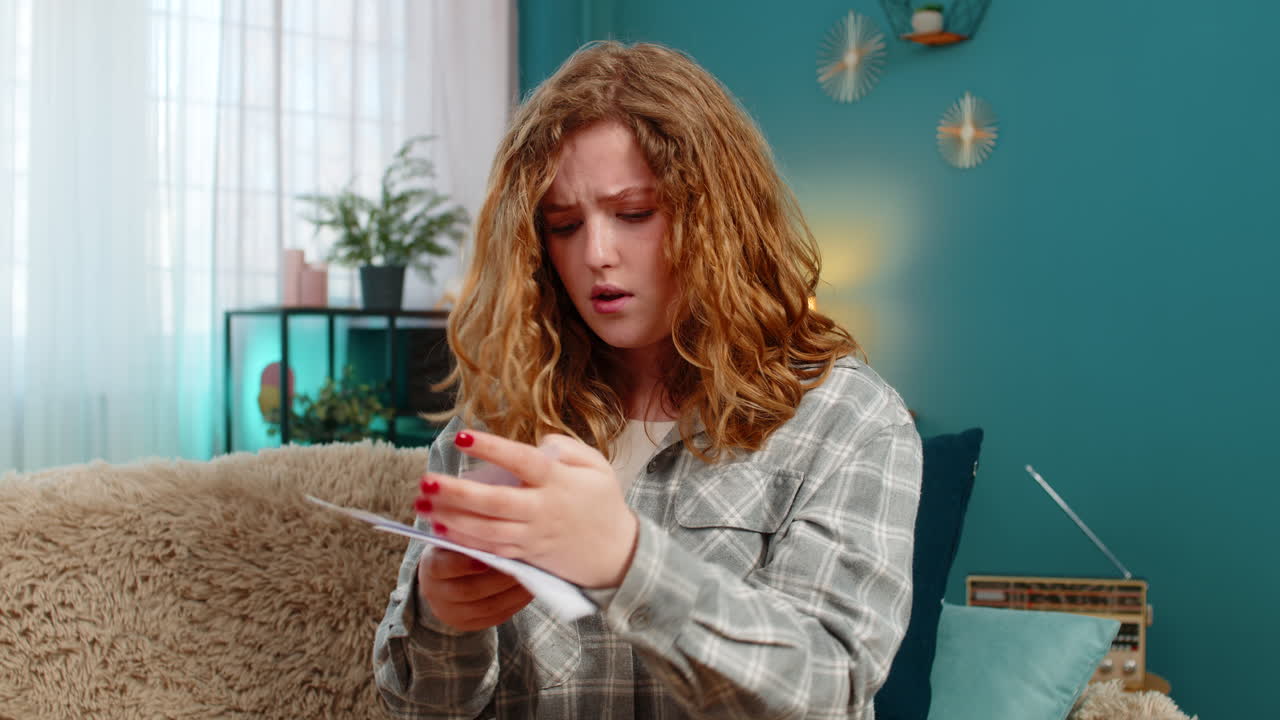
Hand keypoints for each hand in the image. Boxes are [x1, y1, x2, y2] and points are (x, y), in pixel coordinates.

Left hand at [415, 430, 638, 587]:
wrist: (617, 555)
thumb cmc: (604, 504)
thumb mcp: (598, 466)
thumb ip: (568, 449)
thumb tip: (539, 443)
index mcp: (559, 482)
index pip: (521, 461)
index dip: (491, 448)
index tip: (461, 437)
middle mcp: (542, 510)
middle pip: (494, 502)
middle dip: (456, 492)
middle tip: (425, 480)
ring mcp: (532, 536)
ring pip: (486, 530)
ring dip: (451, 518)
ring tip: (422, 504)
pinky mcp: (526, 556)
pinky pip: (490, 549)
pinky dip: (464, 541)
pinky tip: (441, 529)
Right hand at [418, 548, 532, 631]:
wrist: (445, 577)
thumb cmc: (458, 548)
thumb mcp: (457, 537)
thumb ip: (471, 537)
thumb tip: (499, 535)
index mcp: (431, 566)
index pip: (442, 567)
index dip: (464, 564)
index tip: (486, 558)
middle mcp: (437, 593)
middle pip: (469, 590)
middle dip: (500, 578)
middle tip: (523, 563)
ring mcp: (452, 612)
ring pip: (487, 607)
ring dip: (512, 592)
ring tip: (531, 575)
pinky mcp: (470, 624)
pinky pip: (496, 617)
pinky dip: (516, 603)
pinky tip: (529, 588)